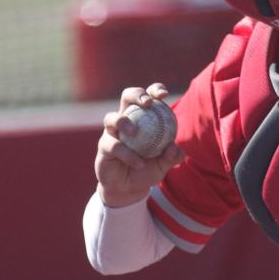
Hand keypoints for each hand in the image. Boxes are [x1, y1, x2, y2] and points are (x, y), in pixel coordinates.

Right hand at [94, 83, 184, 207]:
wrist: (130, 189)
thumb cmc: (148, 170)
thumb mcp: (165, 164)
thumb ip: (173, 155)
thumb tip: (174, 148)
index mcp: (144, 118)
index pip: (149, 97)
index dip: (154, 90)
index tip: (164, 94)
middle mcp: (126, 120)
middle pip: (126, 97)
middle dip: (136, 94)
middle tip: (147, 103)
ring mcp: (112, 132)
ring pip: (111, 118)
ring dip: (123, 122)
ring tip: (134, 132)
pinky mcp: (103, 147)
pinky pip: (113, 146)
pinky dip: (128, 154)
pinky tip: (139, 163)